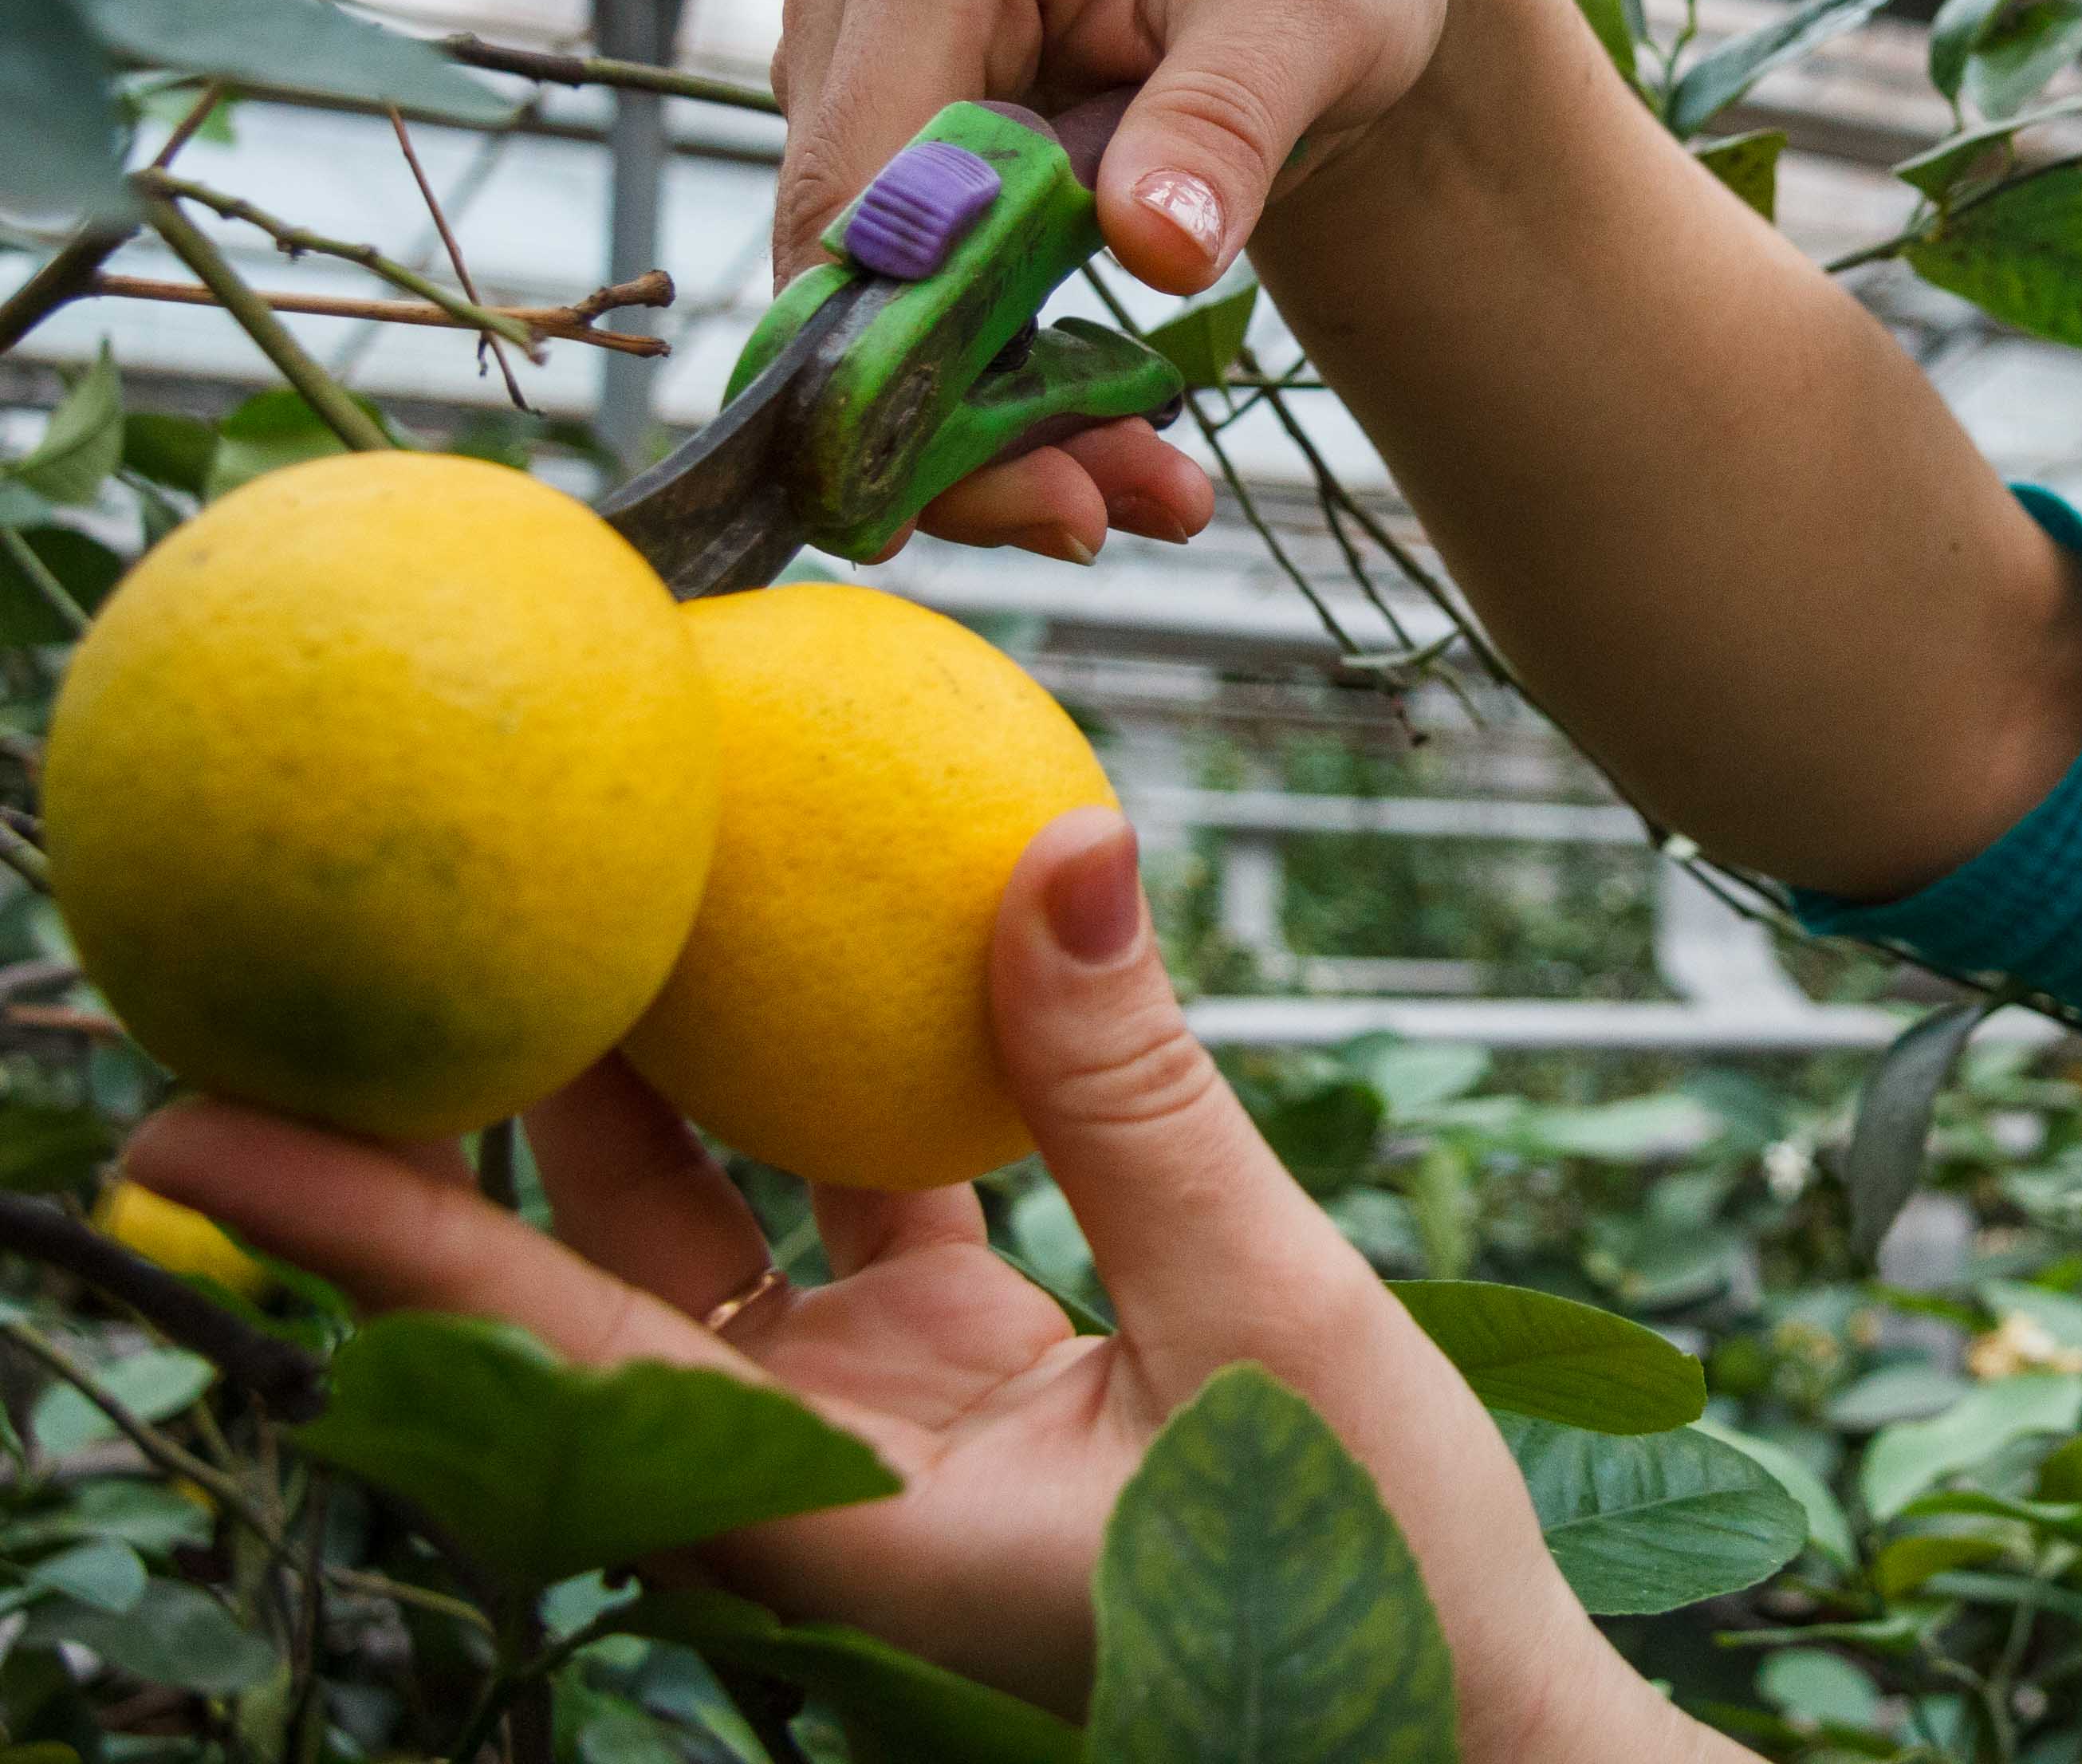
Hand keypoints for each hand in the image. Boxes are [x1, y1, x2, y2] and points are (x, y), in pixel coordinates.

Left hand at [126, 811, 1673, 1758]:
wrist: (1462, 1744)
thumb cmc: (1361, 1595)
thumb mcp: (1254, 1325)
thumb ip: (1129, 1093)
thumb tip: (1054, 840)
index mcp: (828, 1511)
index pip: (536, 1335)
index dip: (355, 1221)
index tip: (187, 1108)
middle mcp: (810, 1474)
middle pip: (579, 1261)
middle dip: (464, 1102)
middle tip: (371, 917)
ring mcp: (882, 1429)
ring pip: (710, 1224)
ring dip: (651, 1062)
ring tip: (586, 880)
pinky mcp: (967, 1388)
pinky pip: (864, 1211)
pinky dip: (848, 1084)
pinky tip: (841, 943)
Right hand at [767, 0, 1493, 562]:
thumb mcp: (1311, 12)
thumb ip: (1225, 121)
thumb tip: (1150, 244)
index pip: (860, 188)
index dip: (902, 349)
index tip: (1008, 475)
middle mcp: (857, 18)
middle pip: (850, 279)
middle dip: (962, 423)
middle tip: (1100, 520)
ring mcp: (867, 101)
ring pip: (883, 325)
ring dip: (1000, 439)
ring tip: (1156, 501)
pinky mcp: (906, 178)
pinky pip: (930, 326)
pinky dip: (1018, 410)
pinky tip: (1129, 466)